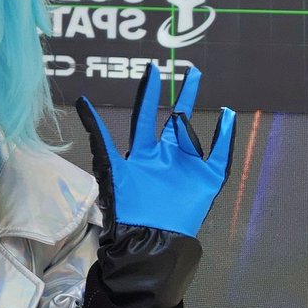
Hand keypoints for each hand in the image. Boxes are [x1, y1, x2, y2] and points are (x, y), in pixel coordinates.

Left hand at [76, 63, 235, 237]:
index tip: (153, 69)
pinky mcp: (206, 180)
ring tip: (191, 103)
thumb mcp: (110, 165)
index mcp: (143, 152)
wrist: (148, 238)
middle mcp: (165, 156)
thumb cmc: (126, 205)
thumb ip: (99, 134)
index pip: (146, 115)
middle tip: (193, 71)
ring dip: (193, 120)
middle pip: (177, 119)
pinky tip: (227, 117)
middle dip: (184, 95)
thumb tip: (81, 100)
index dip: (149, 93)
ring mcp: (186, 167)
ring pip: (194, 136)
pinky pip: (219, 155)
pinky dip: (225, 138)